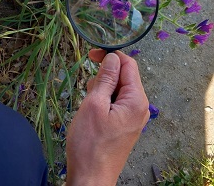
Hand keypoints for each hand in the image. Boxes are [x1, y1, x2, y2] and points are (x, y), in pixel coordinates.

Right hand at [66, 50, 149, 185]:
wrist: (90, 177)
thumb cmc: (90, 143)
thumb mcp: (94, 104)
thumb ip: (106, 78)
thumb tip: (113, 57)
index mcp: (136, 100)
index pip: (128, 65)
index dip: (110, 56)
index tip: (91, 55)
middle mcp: (139, 107)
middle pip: (123, 76)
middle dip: (104, 77)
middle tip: (89, 90)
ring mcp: (132, 116)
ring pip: (116, 89)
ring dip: (101, 90)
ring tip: (89, 107)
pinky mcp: (124, 123)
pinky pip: (114, 102)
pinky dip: (102, 101)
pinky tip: (93, 114)